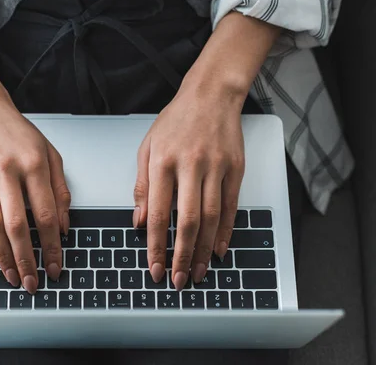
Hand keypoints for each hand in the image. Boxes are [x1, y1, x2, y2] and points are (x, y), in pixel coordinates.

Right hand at [0, 92, 70, 293]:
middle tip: (32, 282)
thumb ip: (60, 189)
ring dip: (4, 256)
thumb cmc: (17, 133)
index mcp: (34, 163)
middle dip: (26, 259)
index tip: (55, 266)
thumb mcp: (49, 153)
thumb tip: (65, 226)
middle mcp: (7, 170)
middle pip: (17, 225)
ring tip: (12, 276)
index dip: (52, 246)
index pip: (46, 214)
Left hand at [133, 79, 245, 290]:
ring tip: (197, 272)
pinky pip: (231, 207)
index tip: (154, 266)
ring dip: (203, 250)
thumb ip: (142, 186)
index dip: (156, 245)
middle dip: (181, 255)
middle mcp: (191, 166)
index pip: (159, 213)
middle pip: (188, 221)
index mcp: (163, 162)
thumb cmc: (175, 121)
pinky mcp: (235, 169)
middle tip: (177, 279)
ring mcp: (216, 168)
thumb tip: (140, 222)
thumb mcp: (147, 148)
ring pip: (211, 218)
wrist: (211, 95)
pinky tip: (218, 250)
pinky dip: (225, 232)